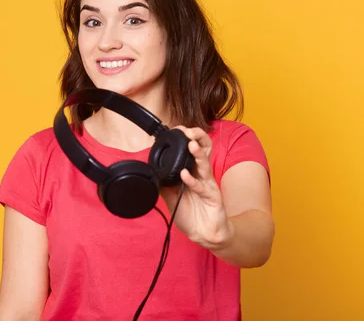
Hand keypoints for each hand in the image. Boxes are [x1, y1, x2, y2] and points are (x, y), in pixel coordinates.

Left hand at [159, 126, 233, 249]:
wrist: (205, 233)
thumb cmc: (191, 213)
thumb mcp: (172, 196)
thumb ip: (164, 183)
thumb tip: (151, 171)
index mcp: (193, 172)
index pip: (191, 150)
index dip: (187, 138)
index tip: (178, 129)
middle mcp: (201, 175)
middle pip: (203, 151)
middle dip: (197, 139)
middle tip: (188, 131)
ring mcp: (208, 184)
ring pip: (203, 165)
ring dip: (197, 154)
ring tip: (190, 144)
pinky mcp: (213, 197)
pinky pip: (202, 186)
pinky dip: (192, 180)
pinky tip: (185, 174)